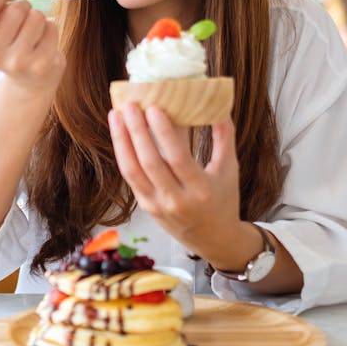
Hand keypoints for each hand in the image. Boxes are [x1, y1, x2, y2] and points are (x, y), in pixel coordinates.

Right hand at [0, 0, 64, 93]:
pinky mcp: (40, 64)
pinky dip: (51, 27)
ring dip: (38, 16)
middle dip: (23, 5)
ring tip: (34, 29)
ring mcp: (17, 62)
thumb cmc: (10, 45)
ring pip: (36, 16)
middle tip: (25, 14)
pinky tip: (45, 39)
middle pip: (15, 10)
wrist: (30, 80)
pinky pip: (51, 27)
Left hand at [108, 104, 243, 256]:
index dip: (164, 133)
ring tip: (116, 115)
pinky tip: (120, 135)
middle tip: (130, 105)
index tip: (154, 108)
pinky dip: (123, 154)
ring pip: (132, 171)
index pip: (178, 158)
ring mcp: (157, 206)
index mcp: (201, 191)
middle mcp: (176, 201)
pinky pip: (130, 178)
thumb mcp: (230, 169)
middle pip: (150, 163)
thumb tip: (219, 104)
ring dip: (122, 141)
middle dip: (137, 131)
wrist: (215, 240)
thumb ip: (224, 137)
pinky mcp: (146, 207)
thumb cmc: (224, 200)